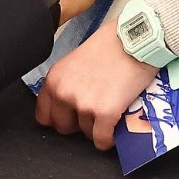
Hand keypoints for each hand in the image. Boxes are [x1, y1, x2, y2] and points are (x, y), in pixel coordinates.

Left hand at [36, 23, 157, 149]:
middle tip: (94, 109)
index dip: (60, 116)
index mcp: (55, 78)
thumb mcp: (76, 60)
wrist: (135, 39)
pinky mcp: (105, 113)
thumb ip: (67, 83)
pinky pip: (102, 140)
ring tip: (110, 106)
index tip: (71, 114)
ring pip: (86, 133)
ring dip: (98, 126)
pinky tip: (116, 125)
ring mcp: (84, 104)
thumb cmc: (110, 44)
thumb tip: (67, 105)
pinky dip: (110, 138)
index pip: (43, 116)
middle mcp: (65, 92)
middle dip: (79, 122)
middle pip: (64, 128)